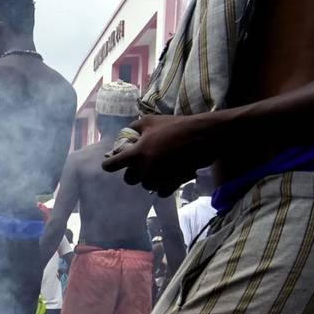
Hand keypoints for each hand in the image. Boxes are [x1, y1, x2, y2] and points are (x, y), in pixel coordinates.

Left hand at [100, 113, 219, 194]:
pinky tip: (169, 176)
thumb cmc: (176, 126)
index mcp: (136, 153)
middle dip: (134, 173)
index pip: (111, 165)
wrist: (204, 136)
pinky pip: (160, 192)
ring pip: (146, 186)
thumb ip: (133, 128)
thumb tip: (123, 134)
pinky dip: (163, 186)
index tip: (111, 164)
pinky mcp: (172, 184)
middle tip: (143, 163)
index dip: (109, 164)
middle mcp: (144, 168)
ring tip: (161, 167)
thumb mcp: (150, 120)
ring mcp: (158, 178)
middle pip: (129, 180)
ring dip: (150, 179)